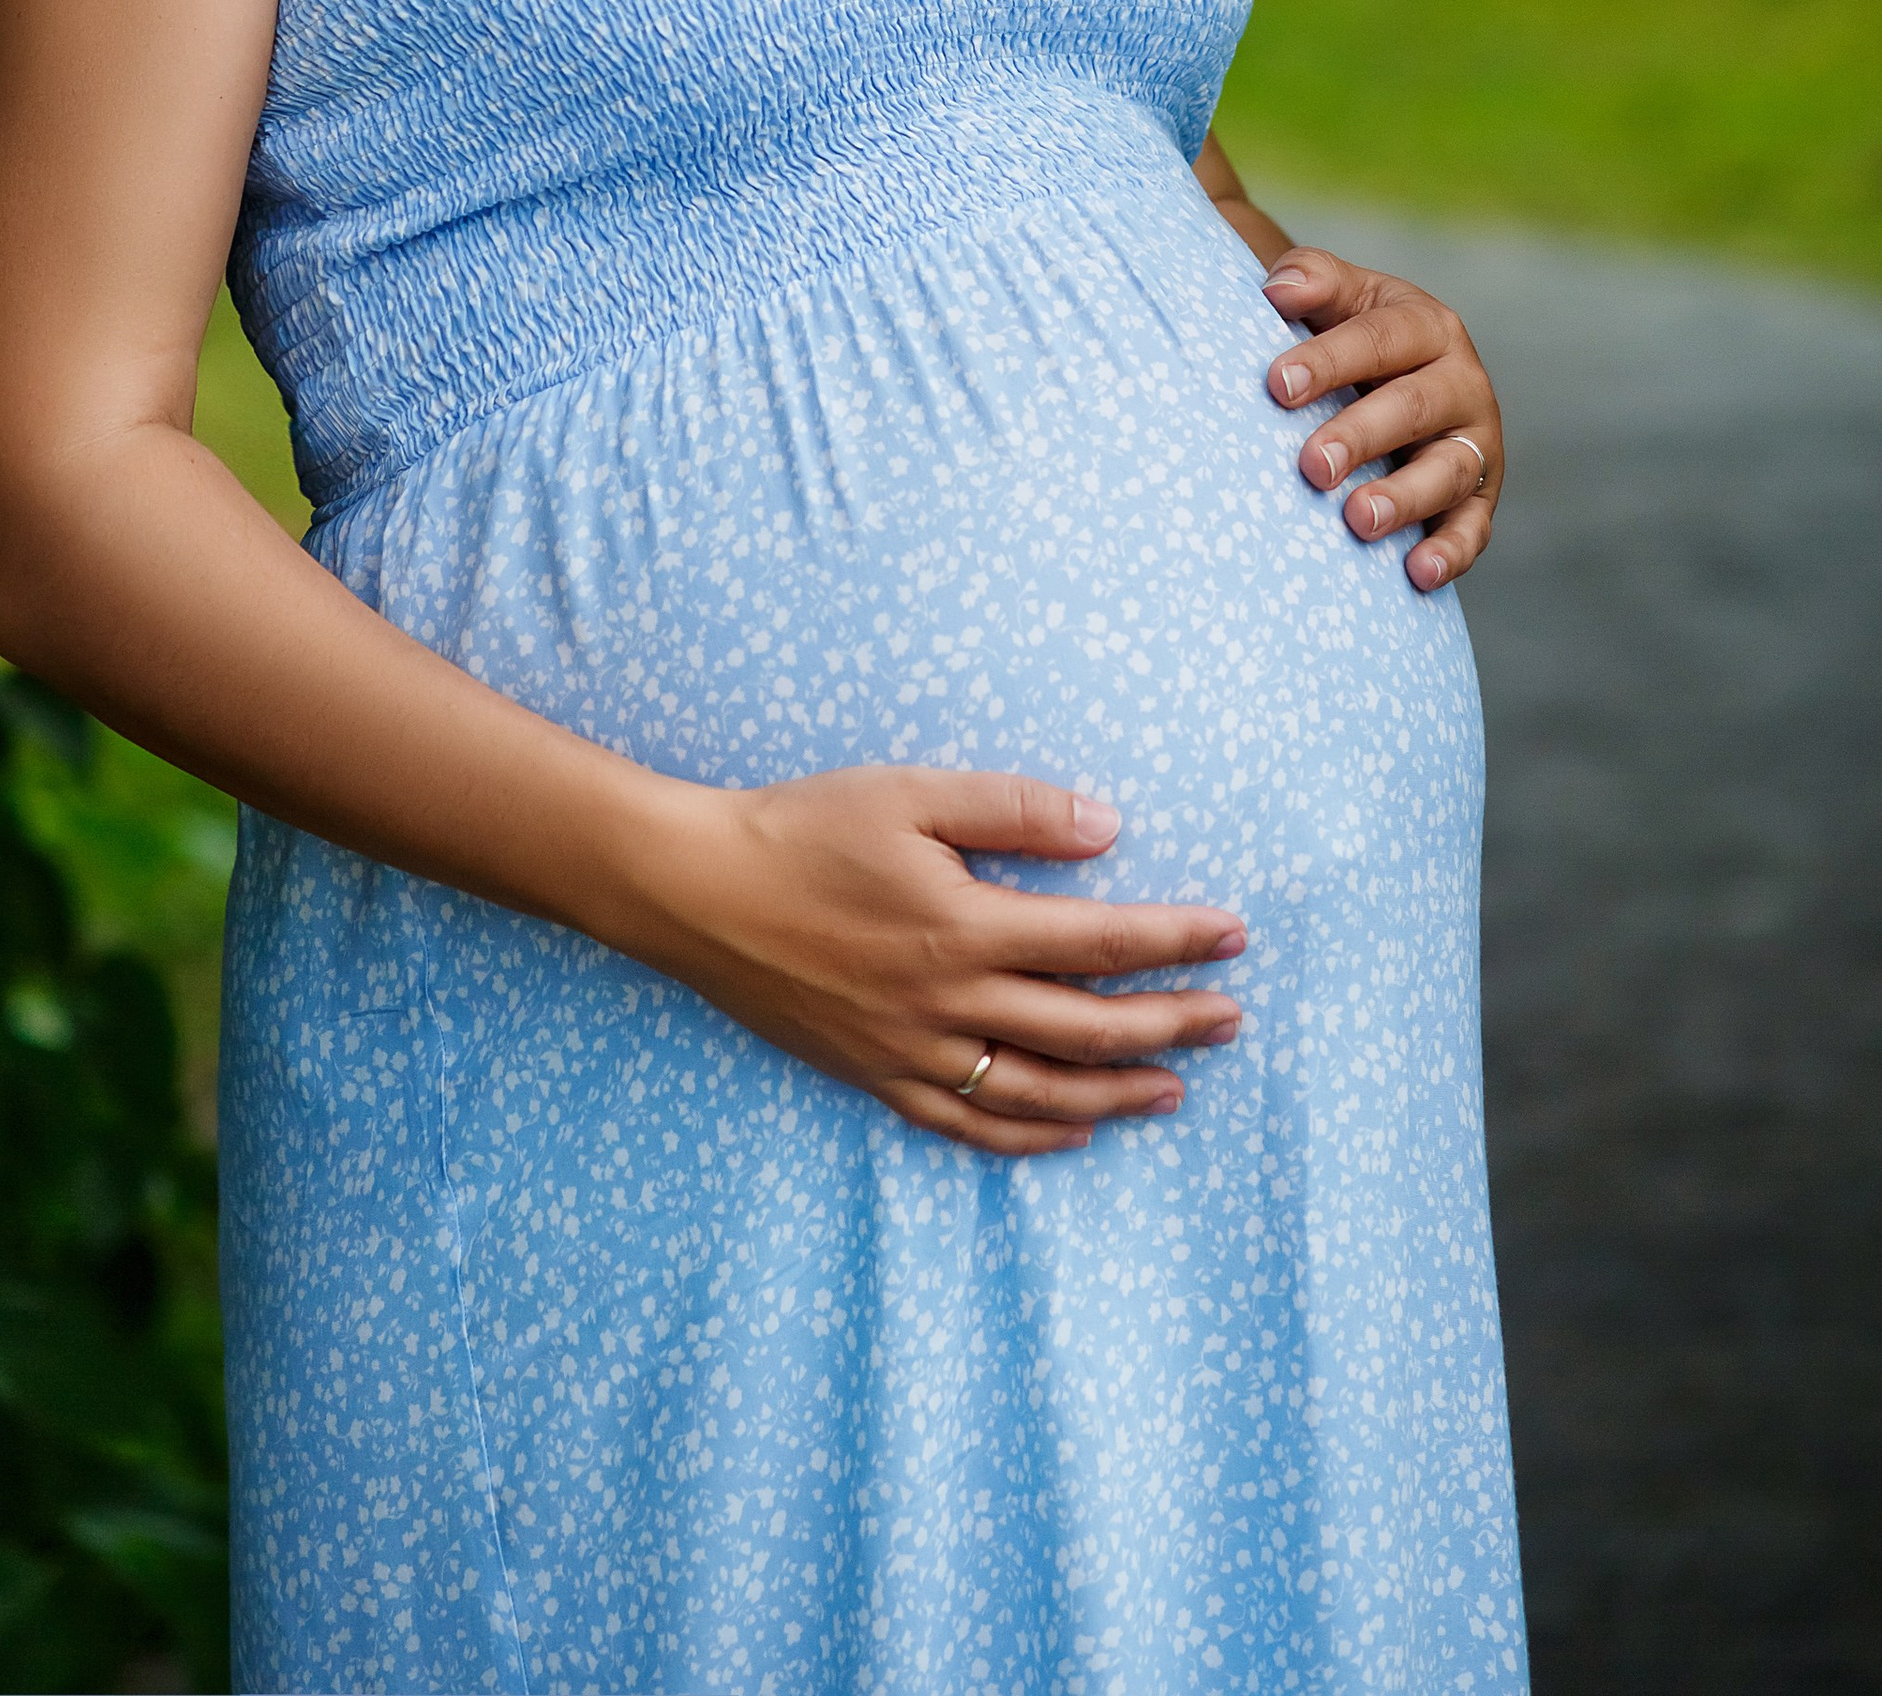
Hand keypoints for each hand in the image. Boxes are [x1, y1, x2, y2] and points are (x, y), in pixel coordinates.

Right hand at [620, 764, 1247, 1156]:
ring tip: (1174, 1087)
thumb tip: (1108, 826)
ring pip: (1041, 1094)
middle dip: (1172, 1023)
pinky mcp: (876, 1077)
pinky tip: (1072, 1131)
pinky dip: (1032, 1137)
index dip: (1176, 941)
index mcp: (964, 926)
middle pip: (1088, 1028)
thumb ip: (1013, 810)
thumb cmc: (804, 828)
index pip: (1099, 943)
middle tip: (1232, 1020)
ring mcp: (912, 1052)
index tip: (1234, 935)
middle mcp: (949, 1003)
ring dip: (1117, 1094)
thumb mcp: (909, 794)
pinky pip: (970, 1125)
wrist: (697, 890)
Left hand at [1260, 245, 1504, 594]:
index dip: (1328, 361)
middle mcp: (1461, 382)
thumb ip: (1313, 280)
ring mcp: (1476, 443)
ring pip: (1448, 472)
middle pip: (1412, 408)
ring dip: (1405, 498)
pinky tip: (1418, 572)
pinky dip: (1451, 551)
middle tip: (1312, 465)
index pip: (1377, 340)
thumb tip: (1279, 290)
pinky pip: (1474, 529)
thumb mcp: (1343, 297)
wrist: (1398, 378)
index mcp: (1426, 325)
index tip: (1278, 385)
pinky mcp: (1481, 497)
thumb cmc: (1354, 336)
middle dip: (1361, 436)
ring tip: (1359, 520)